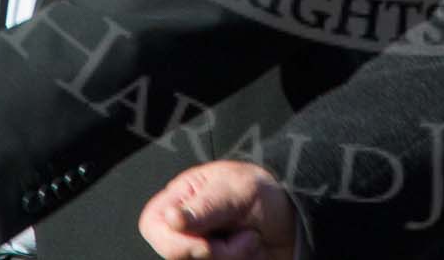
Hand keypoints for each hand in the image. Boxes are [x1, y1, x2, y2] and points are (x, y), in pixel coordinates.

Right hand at [139, 161, 298, 259]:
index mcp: (178, 199)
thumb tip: (170, 217)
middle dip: (216, 253)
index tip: (207, 243)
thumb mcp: (238, 191)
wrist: (290, 219)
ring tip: (249, 239)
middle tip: (243, 235)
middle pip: (177, 257)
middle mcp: (182, 229)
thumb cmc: (260, 194)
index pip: (153, 227)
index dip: (176, 243)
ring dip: (233, 259)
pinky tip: (248, 251)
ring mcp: (197, 251)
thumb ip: (206, 206)